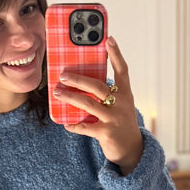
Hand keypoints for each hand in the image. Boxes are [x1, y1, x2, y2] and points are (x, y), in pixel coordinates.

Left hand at [53, 36, 143, 174]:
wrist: (132, 150)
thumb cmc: (120, 122)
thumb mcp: (119, 105)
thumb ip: (105, 94)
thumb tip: (79, 81)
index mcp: (126, 94)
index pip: (122, 70)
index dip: (116, 54)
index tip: (108, 39)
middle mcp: (122, 104)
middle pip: (98, 86)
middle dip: (78, 79)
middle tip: (63, 75)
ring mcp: (114, 119)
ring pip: (88, 104)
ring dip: (71, 98)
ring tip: (58, 93)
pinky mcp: (107, 133)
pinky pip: (85, 127)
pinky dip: (74, 124)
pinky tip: (65, 123)